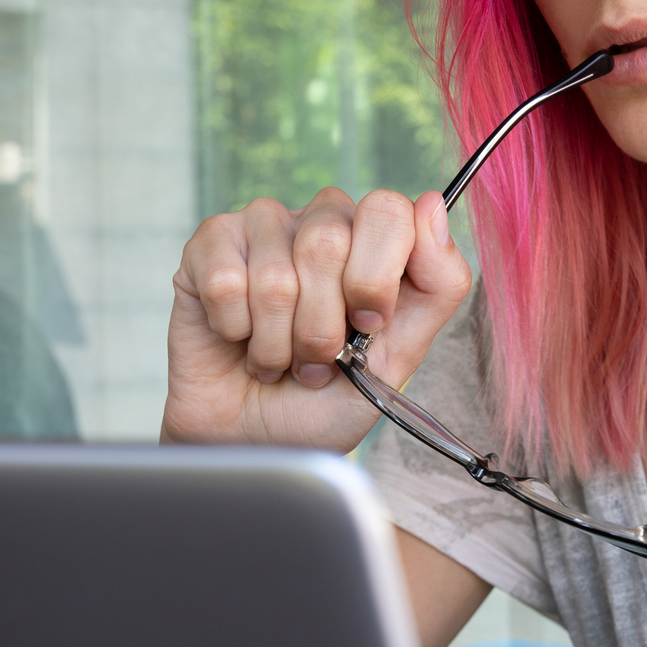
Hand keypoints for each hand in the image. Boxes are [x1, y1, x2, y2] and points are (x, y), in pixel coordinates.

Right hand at [161, 187, 471, 450]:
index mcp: (374, 239)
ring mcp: (263, 227)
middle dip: (322, 326)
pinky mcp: (209, 246)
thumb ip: (437, 284)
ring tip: (276, 358)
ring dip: (276, 341)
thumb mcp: (399, 359)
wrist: (256, 443)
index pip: (387, 210)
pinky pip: (224, 281)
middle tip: (316, 358)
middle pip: (328, 242)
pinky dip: (234, 331)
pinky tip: (236, 338)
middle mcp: (320, 221)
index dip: (376, 278)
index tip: (369, 326)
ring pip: (275, 273)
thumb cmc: (324, 402)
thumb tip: (432, 203)